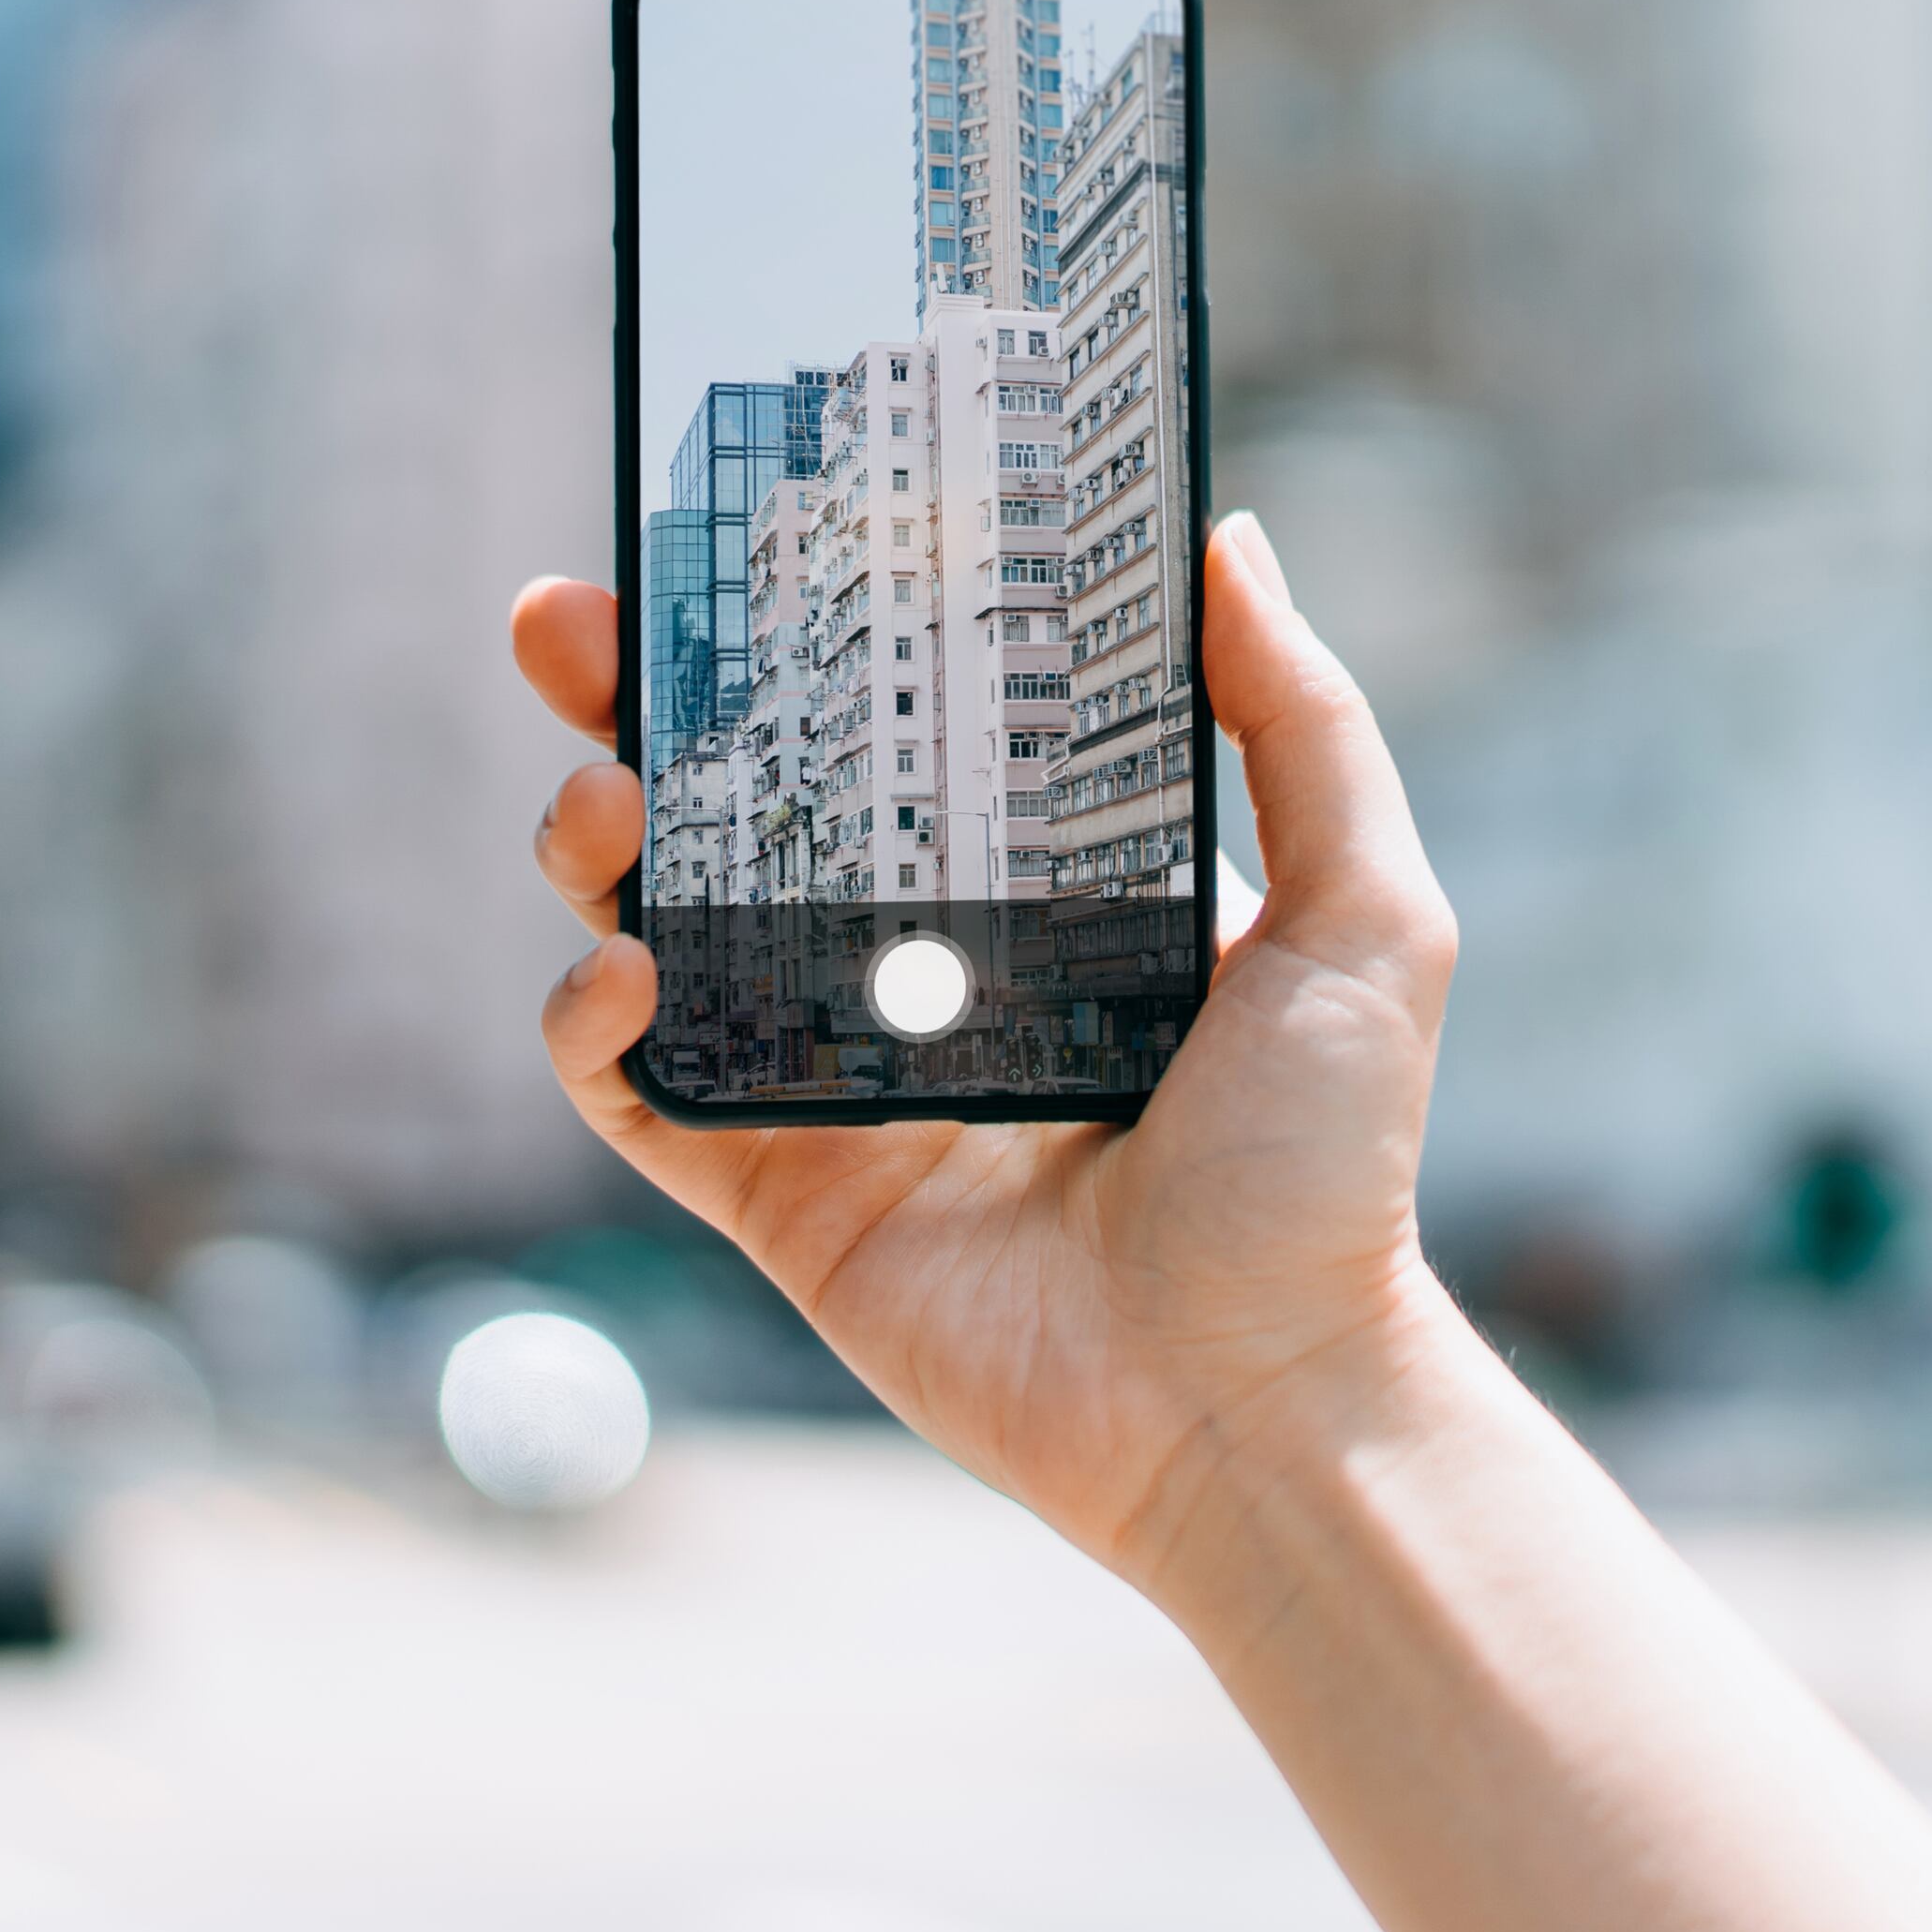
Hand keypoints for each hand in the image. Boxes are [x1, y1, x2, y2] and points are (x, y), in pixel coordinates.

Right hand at [515, 514, 1462, 1580]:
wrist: (1264, 1397)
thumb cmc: (1329, 1168)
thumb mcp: (1364, 912)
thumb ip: (1299, 719)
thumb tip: (1223, 534)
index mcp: (1033, 883)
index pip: (885, 722)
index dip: (798, 631)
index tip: (735, 534)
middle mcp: (917, 965)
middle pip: (732, 801)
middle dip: (629, 704)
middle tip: (566, 624)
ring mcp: (834, 1079)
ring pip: (655, 927)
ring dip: (595, 844)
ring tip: (603, 796)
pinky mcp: (777, 1195)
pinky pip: (640, 1095)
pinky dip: (594, 1027)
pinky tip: (618, 974)